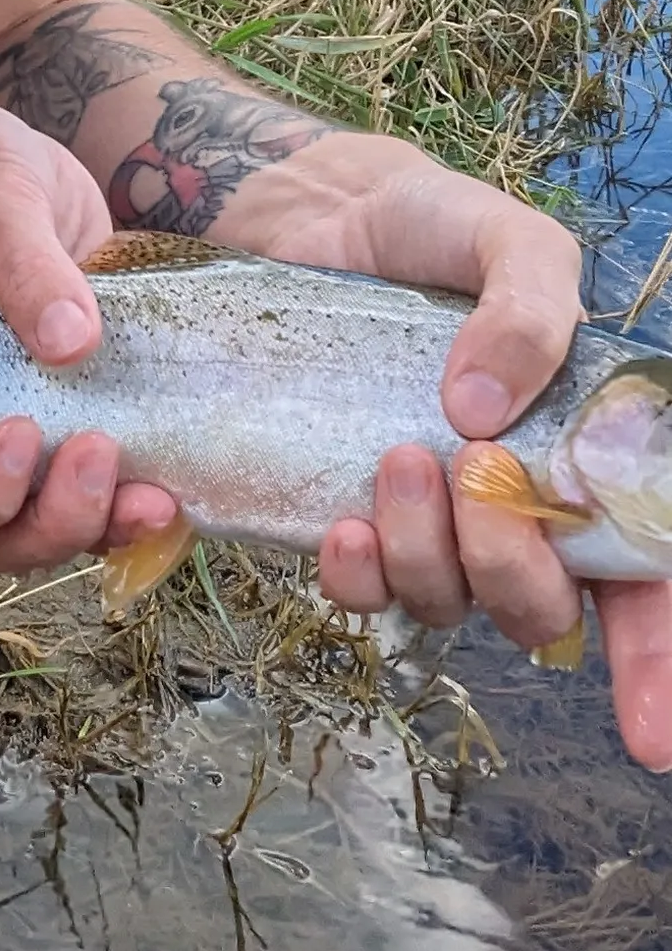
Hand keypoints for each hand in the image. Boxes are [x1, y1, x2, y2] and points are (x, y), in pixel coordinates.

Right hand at [0, 93, 177, 571]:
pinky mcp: (95, 415)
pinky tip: (181, 488)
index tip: (19, 429)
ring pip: (60, 529)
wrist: (0, 165)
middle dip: (54, 521)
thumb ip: (24, 269)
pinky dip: (144, 504)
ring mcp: (39, 435)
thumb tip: (73, 341)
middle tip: (99, 449)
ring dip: (105, 527)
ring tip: (157, 495)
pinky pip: (115, 490)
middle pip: (2, 535)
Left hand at [216, 128, 671, 772]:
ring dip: (429, 556)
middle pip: (540, 606)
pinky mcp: (348, 506)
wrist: (313, 215)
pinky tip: (344, 525)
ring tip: (399, 464)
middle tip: (478, 478)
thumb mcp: (512, 245)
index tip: (651, 735)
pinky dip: (357, 574)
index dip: (655, 667)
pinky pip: (360, 587)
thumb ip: (533, 313)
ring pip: (446, 602)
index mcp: (585, 454)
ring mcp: (428, 515)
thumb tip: (486, 419)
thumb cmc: (432, 228)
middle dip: (518, 568)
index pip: (645, 582)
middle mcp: (513, 502)